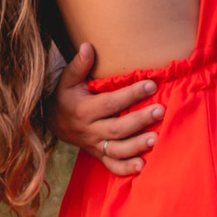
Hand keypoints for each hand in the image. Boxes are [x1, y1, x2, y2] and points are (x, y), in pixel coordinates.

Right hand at [45, 43, 164, 176]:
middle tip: (161, 111)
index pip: (110, 103)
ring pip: (117, 150)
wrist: (55, 122)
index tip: (151, 85)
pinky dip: (126, 169)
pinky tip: (143, 166)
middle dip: (139, 120)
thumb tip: (87, 47)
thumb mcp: (67, 80)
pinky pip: (112, 166)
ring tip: (156, 139)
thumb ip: (78, 65)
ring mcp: (95, 145)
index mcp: (83, 110)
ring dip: (137, 146)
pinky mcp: (99, 155)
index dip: (131, 94)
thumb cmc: (66, 96)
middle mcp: (90, 130)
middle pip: (117, 128)